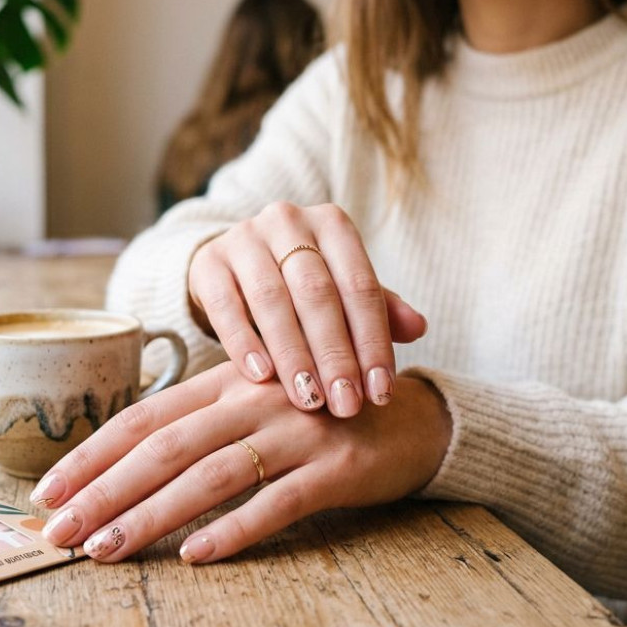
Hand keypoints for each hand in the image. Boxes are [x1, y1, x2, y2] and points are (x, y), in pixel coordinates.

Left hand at [28, 361, 450, 563]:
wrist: (416, 416)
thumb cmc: (320, 412)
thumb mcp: (258, 402)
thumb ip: (202, 420)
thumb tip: (125, 462)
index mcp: (229, 379)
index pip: (146, 417)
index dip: (93, 453)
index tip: (48, 490)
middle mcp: (256, 398)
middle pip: (165, 448)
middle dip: (103, 491)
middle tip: (56, 532)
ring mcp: (297, 431)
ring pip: (210, 477)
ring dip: (151, 515)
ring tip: (105, 549)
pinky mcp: (335, 467)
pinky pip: (277, 503)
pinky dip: (236, 530)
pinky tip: (197, 556)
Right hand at [187, 201, 427, 417]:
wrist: (234, 266)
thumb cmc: (301, 284)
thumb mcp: (343, 290)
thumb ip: (379, 308)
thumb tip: (418, 327)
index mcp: (332, 224)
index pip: (360, 286)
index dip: (373, 341)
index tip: (381, 392)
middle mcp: (288, 220)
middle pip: (317, 293)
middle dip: (334, 354)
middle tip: (346, 406)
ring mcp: (244, 238)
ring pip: (272, 299)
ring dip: (293, 355)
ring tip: (309, 401)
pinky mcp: (208, 262)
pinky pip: (226, 305)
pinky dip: (244, 343)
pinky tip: (261, 378)